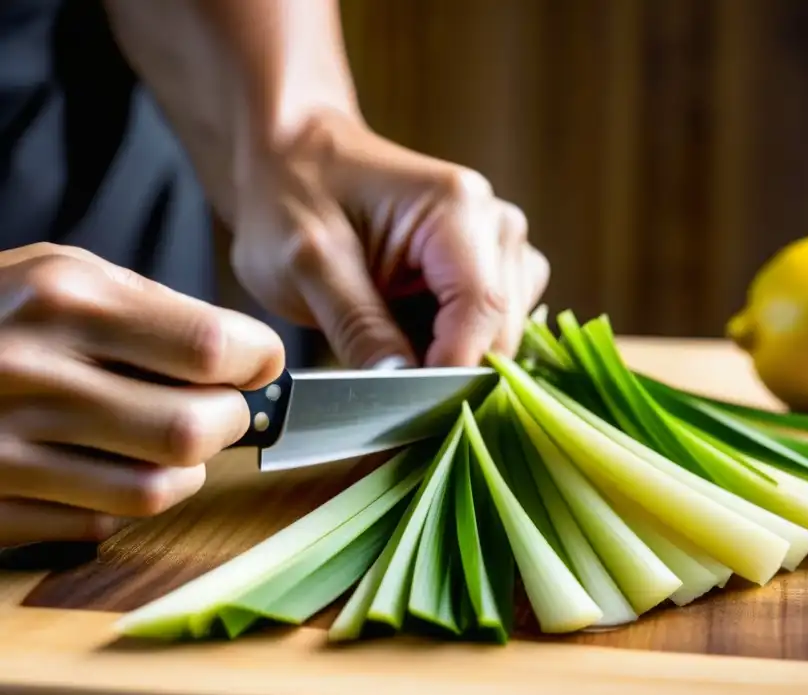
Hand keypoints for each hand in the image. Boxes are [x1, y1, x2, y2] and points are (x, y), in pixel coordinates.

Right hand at [0, 244, 283, 545]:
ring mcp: (4, 448)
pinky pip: (100, 525)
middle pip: (196, 427)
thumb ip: (152, 310)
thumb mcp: (58, 274)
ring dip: (187, 470)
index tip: (258, 366)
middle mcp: (34, 373)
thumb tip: (246, 357)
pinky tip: (106, 470)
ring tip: (173, 443)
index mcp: (63, 299)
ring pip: (158, 489)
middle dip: (231, 421)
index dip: (256, 363)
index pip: (212, 347)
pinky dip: (124, 504)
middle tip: (222, 409)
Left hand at [230, 111, 549, 368]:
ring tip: (391, 348)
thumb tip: (403, 390)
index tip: (404, 410)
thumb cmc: (291, 197)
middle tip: (387, 393)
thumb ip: (359, 327)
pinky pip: (493, 325)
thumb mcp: (306, 265)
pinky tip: (410, 336)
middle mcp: (497, 222)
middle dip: (450, 370)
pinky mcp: (491, 265)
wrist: (291, 158)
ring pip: (503, 334)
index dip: (450, 370)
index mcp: (458, 209)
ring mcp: (500, 244)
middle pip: (501, 329)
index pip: (482, 311)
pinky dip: (456, 345)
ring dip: (453, 358)